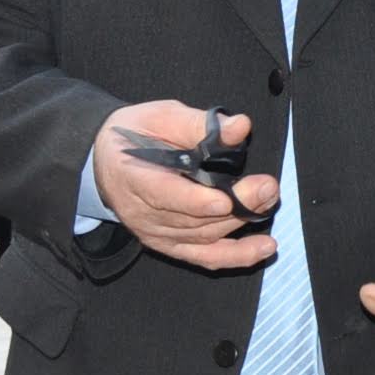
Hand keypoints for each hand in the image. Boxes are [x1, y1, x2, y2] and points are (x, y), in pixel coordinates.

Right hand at [93, 100, 278, 270]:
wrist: (105, 162)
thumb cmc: (133, 136)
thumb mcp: (161, 117)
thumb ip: (199, 125)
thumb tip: (239, 126)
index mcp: (133, 177)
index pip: (164, 195)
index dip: (196, 201)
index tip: (225, 200)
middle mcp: (142, 213)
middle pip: (193, 218)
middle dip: (235, 205)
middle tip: (266, 187)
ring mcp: (156, 233)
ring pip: (204, 236)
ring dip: (241, 221)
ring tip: (269, 200)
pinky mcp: (171, 245)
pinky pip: (205, 257)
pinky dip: (236, 256)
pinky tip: (262, 248)